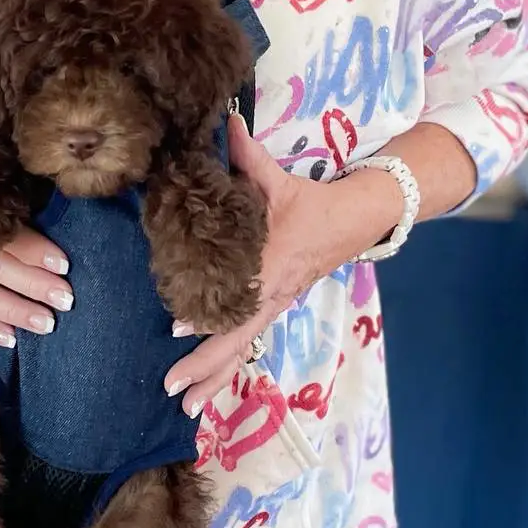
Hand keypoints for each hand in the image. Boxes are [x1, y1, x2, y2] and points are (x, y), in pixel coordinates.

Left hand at [163, 115, 402, 416]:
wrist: (356, 219)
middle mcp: (270, 295)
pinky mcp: (275, 307)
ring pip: (241, 350)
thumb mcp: (279, 179)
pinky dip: (226, 365)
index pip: (235, 300)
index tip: (176, 332)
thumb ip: (247, 153)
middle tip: (172, 390)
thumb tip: (223, 121)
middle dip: (203, 367)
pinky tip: (206, 386)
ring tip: (187, 406)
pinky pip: (247, 342)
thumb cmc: (312, 201)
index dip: (207, 318)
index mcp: (268, 267)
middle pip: (234, 341)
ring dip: (214, 377)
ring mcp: (274, 306)